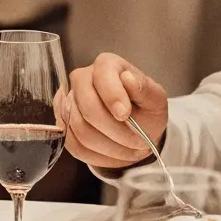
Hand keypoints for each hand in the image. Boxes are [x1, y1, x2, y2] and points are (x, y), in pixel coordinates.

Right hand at [58, 54, 168, 169]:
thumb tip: (128, 79)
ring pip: (80, 130)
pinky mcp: (64, 125)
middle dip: (115, 130)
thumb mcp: (155, 99)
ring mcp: (69, 102)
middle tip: (137, 143)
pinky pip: (75, 145)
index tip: (125, 115)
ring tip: (131, 150)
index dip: (113, 97)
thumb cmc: (145, 109)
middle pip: (88, 107)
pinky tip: (115, 153)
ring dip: (109, 146)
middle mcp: (82, 79)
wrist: (136, 128)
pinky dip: (98, 155)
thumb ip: (144, 89)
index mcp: (106, 65)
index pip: (102, 76)